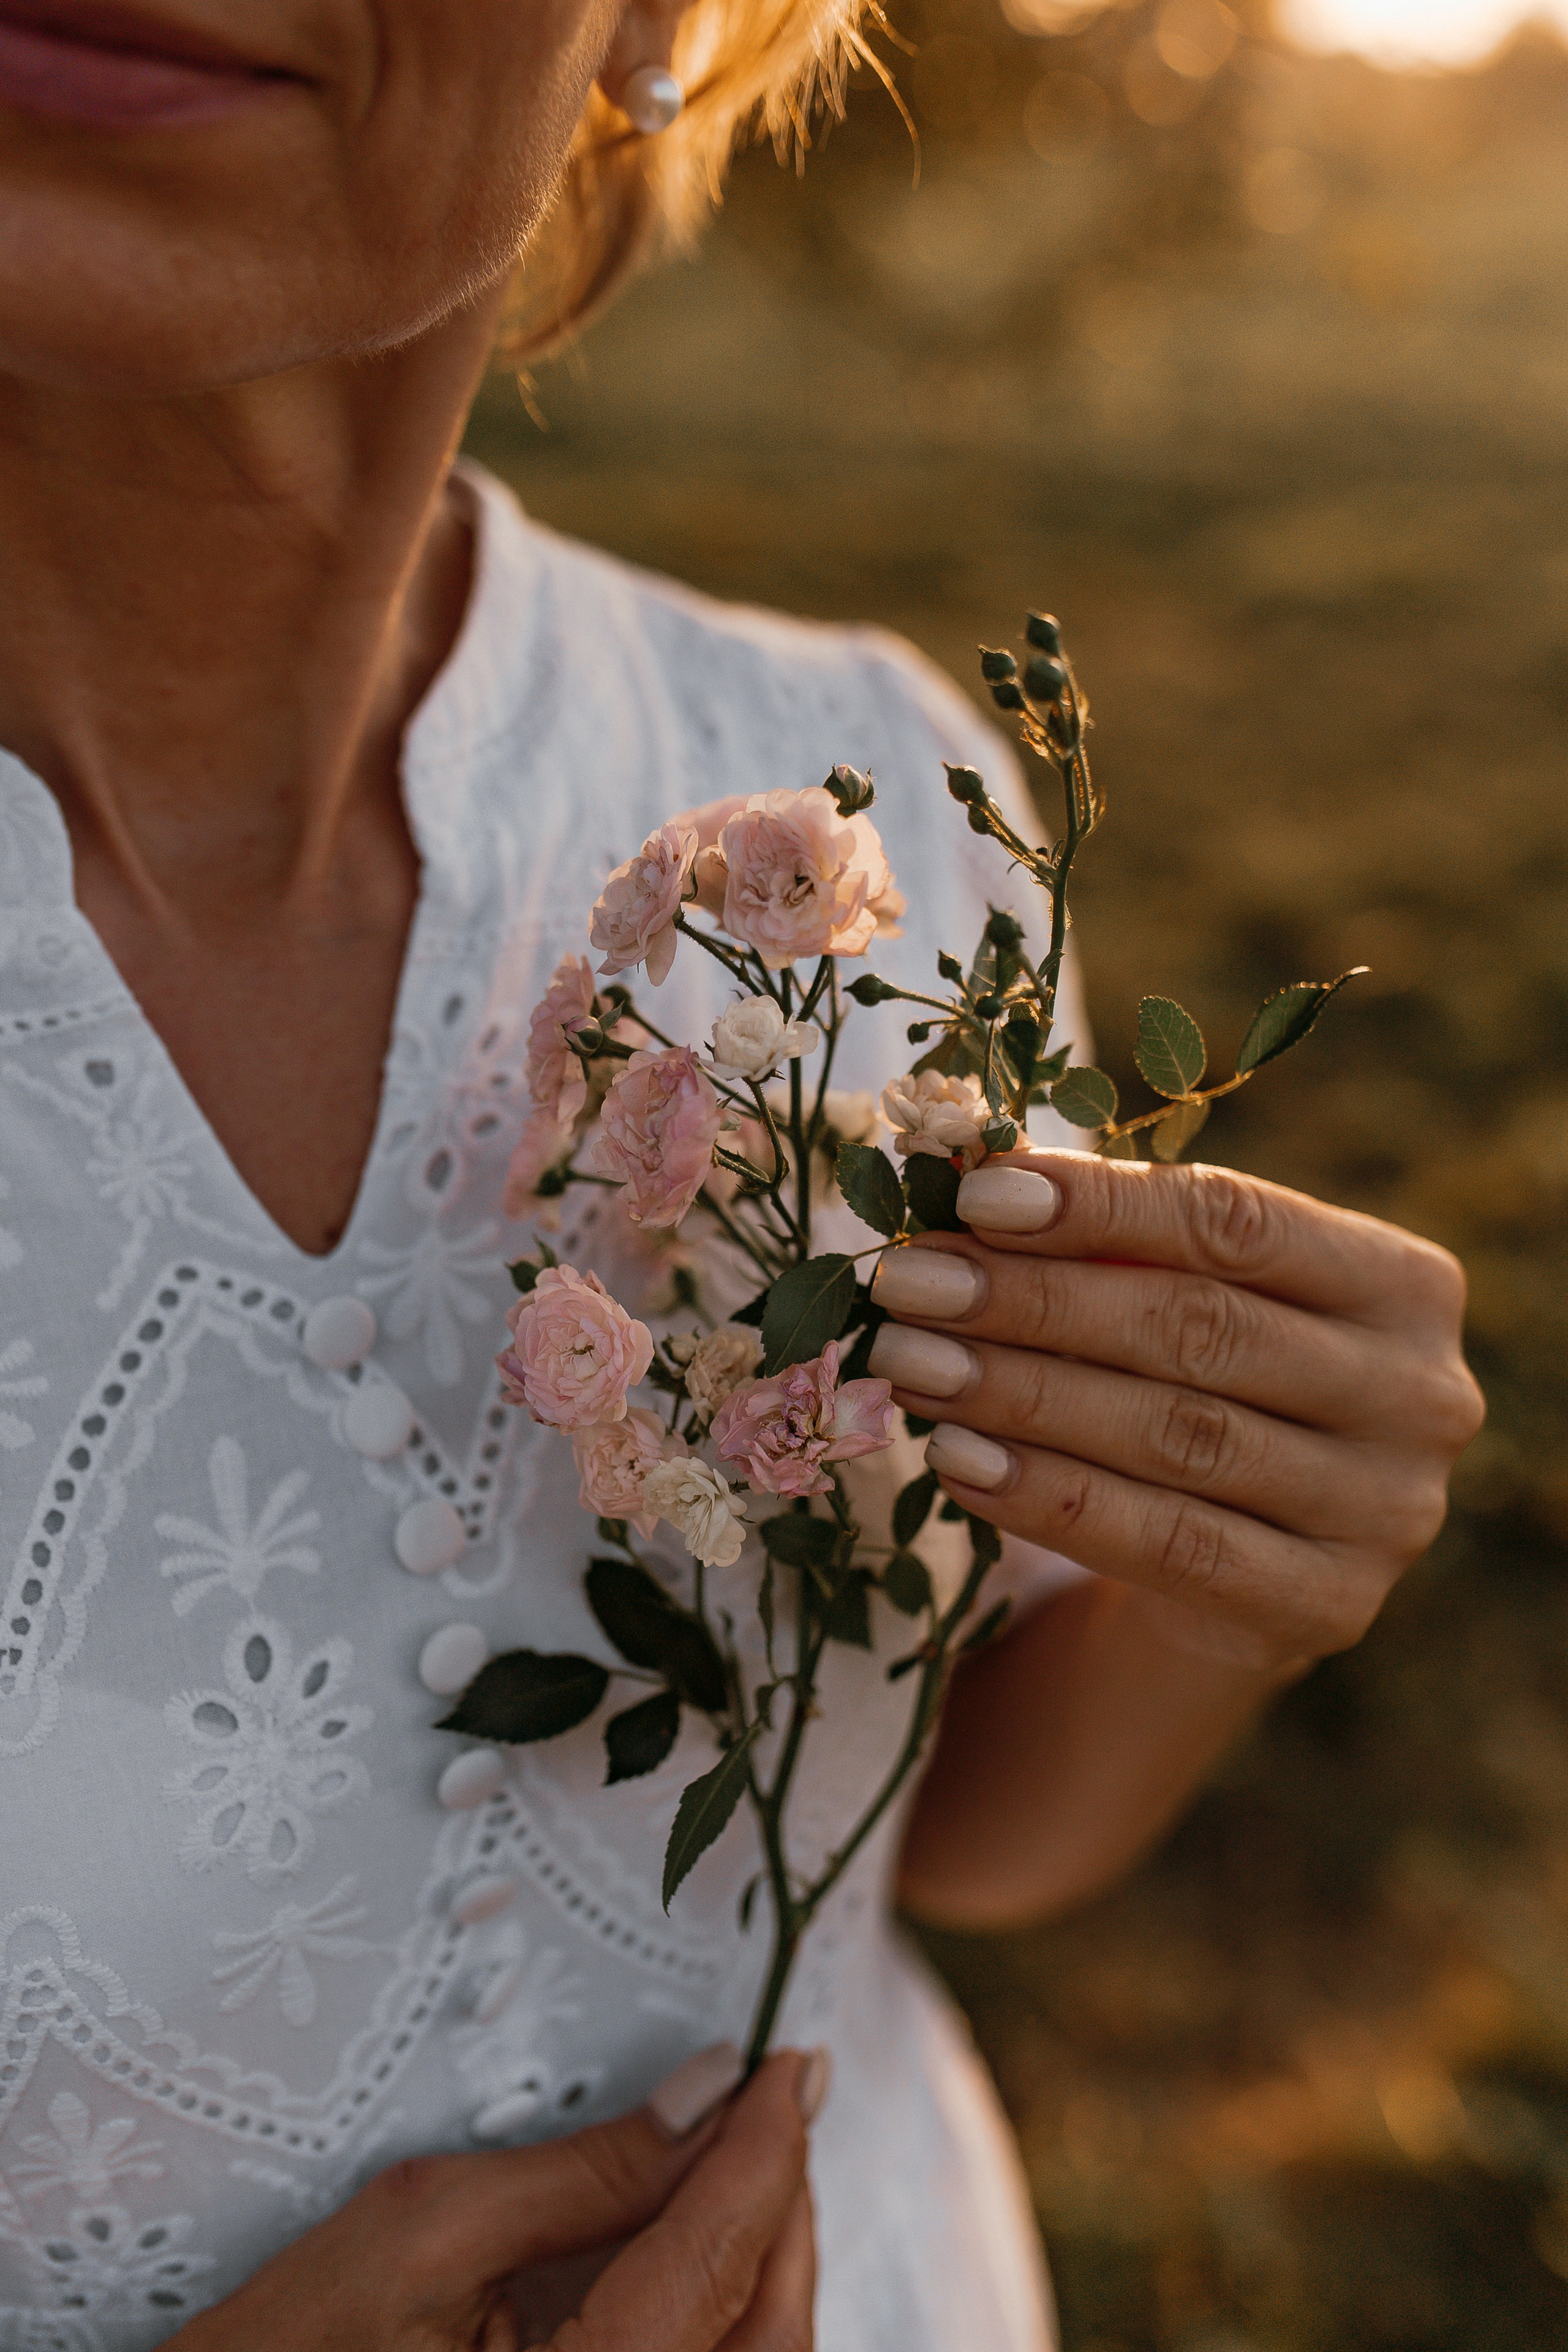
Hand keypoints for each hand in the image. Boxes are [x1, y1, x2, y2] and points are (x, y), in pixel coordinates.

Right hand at [166, 2046, 820, 2351]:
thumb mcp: (430, 2227)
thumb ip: (587, 2169)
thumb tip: (707, 2095)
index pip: (717, 2263)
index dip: (766, 2152)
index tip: (793, 2066)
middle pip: (765, 2329)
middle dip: (780, 2206)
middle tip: (778, 2100)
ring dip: (762, 2257)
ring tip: (746, 2155)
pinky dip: (725, 2308)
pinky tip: (708, 2238)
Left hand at [868, 1149, 1483, 1669]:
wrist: (1254, 1562)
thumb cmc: (1208, 1382)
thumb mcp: (1185, 1298)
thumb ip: (1109, 1244)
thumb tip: (963, 1177)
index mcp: (1401, 1283)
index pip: (1236, 1223)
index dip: (1101, 1207)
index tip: (974, 1194)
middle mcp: (1418, 1394)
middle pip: (1200, 1329)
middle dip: (1035, 1302)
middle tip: (910, 1283)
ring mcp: (1385, 1511)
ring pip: (1178, 1436)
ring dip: (1024, 1396)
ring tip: (912, 1364)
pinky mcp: (1328, 1607)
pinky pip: (1168, 1546)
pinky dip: (1051, 1498)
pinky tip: (957, 1462)